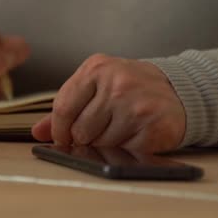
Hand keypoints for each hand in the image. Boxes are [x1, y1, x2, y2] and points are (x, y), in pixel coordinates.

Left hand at [32, 54, 185, 152]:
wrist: (178, 90)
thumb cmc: (133, 89)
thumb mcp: (98, 86)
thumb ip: (68, 107)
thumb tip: (39, 131)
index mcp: (96, 68)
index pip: (63, 107)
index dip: (60, 130)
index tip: (64, 137)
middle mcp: (115, 82)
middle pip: (79, 130)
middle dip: (86, 137)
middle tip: (103, 129)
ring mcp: (134, 103)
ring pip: (100, 142)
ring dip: (107, 143)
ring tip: (121, 128)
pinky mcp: (150, 124)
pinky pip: (123, 149)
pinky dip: (127, 147)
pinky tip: (135, 133)